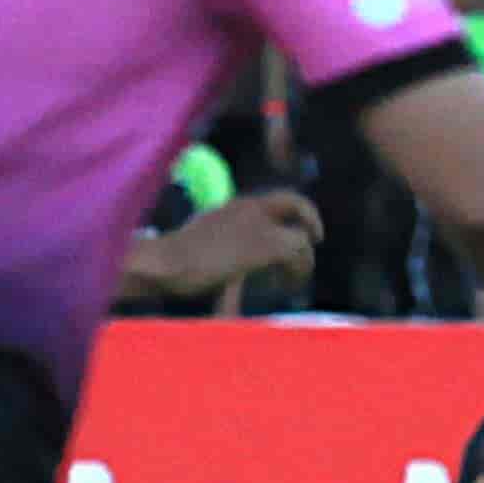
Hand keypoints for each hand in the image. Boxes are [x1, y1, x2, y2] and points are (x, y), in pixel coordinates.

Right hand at [160, 189, 323, 294]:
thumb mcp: (201, 237)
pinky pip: (297, 254)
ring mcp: (260, 226)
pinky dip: (297, 271)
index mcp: (237, 205)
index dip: (299, 212)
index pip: (279, 198)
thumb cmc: (174, 257)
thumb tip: (237, 260)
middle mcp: (251, 208)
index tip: (306, 230)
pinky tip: (286, 284)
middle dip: (311, 224)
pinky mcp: (265, 246)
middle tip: (315, 243)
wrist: (168, 261)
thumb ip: (224, 238)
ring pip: (301, 238)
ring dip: (303, 261)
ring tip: (292, 280)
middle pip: (298, 204)